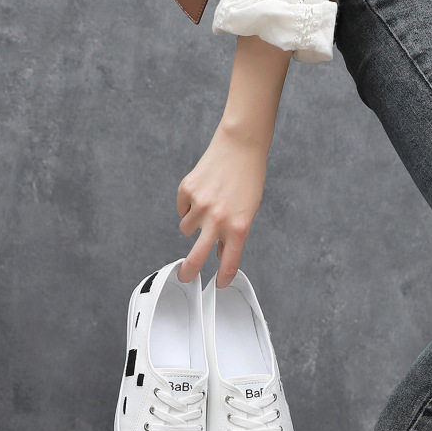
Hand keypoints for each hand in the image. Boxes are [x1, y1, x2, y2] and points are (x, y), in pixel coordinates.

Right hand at [176, 123, 267, 286]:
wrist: (240, 146)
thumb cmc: (248, 179)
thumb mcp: (248, 211)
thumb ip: (234, 234)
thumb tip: (220, 253)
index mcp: (238, 228)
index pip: (228, 263)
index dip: (223, 277)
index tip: (218, 284)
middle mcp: (218, 220)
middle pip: (196, 258)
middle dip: (188, 272)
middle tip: (185, 276)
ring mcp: (200, 206)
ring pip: (186, 229)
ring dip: (194, 225)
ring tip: (208, 207)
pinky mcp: (187, 191)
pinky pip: (182, 209)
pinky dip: (189, 206)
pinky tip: (202, 193)